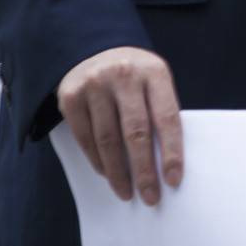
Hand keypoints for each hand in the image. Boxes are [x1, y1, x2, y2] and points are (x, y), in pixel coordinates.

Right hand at [56, 46, 183, 205]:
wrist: (94, 49)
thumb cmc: (135, 75)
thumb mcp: (154, 81)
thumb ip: (160, 110)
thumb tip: (166, 161)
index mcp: (154, 72)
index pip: (167, 118)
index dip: (171, 151)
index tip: (174, 180)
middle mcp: (124, 76)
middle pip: (136, 133)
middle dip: (144, 170)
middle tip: (150, 197)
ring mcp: (94, 86)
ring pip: (107, 140)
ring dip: (118, 172)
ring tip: (127, 192)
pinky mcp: (70, 97)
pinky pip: (85, 137)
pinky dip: (97, 160)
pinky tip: (107, 173)